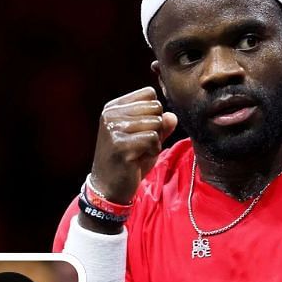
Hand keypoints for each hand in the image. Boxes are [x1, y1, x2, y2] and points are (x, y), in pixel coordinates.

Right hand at [90, 86, 176, 204]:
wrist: (108, 187)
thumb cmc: (128, 160)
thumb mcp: (145, 139)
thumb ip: (160, 125)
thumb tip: (172, 116)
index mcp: (113, 107)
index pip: (149, 93)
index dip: (155, 113)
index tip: (141, 131)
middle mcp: (111, 114)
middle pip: (155, 107)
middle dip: (156, 128)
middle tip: (140, 145)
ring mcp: (114, 129)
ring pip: (156, 122)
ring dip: (155, 141)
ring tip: (139, 152)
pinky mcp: (121, 144)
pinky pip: (153, 138)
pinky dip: (153, 151)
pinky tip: (138, 159)